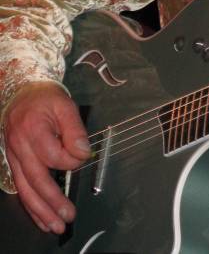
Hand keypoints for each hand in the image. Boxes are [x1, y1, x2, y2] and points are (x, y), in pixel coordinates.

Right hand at [3, 81, 90, 233]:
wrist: (21, 93)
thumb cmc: (45, 99)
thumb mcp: (65, 106)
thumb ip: (76, 130)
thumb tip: (84, 154)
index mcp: (33, 129)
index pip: (53, 155)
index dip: (71, 160)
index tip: (82, 156)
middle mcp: (20, 146)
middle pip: (36, 179)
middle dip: (52, 201)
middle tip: (68, 216)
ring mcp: (13, 157)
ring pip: (25, 189)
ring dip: (41, 211)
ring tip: (55, 226)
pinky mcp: (13, 164)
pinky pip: (20, 189)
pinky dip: (31, 206)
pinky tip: (42, 218)